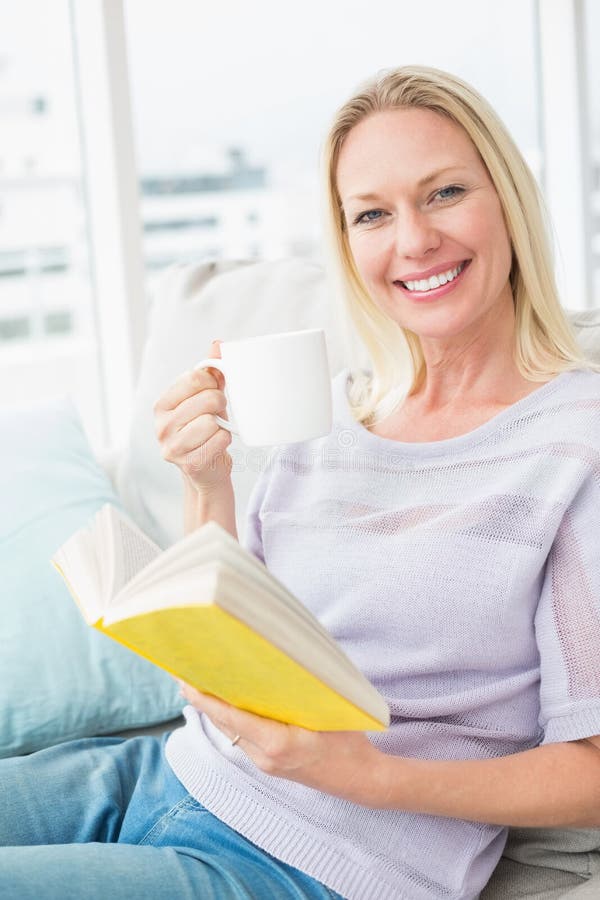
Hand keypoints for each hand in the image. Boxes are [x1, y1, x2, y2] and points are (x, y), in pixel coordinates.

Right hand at [154, 341, 232, 492]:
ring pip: (212, 421)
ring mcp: (172, 447)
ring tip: (215, 431)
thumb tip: (217, 344)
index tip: (214, 391)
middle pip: (207, 399)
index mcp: (161, 405)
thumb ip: (211, 372)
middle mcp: (161, 426)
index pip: (193, 378)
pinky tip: (216, 445)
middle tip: (218, 413)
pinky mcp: (188, 463)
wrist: (206, 471)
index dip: (212, 382)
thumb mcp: (206, 398)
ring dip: (222, 425)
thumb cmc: (205, 429)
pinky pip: (219, 440)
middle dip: (220, 404)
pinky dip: (224, 441)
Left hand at [177, 682, 385, 806]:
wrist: (362, 780)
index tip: (185, 680)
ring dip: (215, 709)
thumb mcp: (328, 710)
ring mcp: (265, 764)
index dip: (205, 698)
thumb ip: (299, 691)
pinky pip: (241, 738)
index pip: (231, 716)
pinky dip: (230, 719)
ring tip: (199, 682)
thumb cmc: (350, 742)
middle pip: (224, 724)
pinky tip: (226, 702)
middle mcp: (265, 757)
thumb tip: (276, 662)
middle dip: (203, 699)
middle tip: (184, 672)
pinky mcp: (269, 765)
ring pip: (231, 732)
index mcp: (277, 743)